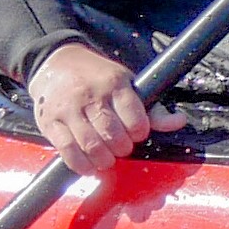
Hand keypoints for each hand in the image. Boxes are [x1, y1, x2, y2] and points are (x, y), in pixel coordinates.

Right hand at [27, 40, 182, 179]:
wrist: (56, 63)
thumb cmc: (98, 78)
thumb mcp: (128, 84)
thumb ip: (153, 108)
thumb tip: (179, 122)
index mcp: (115, 83)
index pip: (134, 117)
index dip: (139, 132)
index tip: (137, 133)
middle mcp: (90, 95)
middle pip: (112, 134)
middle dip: (122, 148)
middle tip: (121, 147)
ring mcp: (68, 108)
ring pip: (91, 145)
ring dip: (104, 159)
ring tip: (107, 157)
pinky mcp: (50, 121)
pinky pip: (67, 151)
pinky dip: (81, 164)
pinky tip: (89, 164)